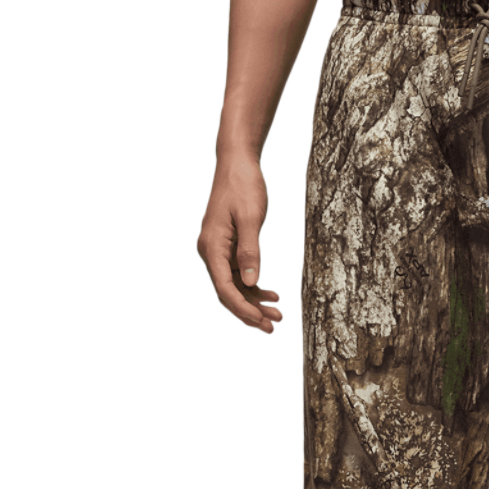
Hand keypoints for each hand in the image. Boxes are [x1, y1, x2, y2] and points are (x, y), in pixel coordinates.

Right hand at [196, 154, 282, 331]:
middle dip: (250, 312)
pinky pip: (238, 274)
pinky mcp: (227, 247)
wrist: (237, 163)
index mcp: (212, 246)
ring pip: (234, 286)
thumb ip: (250, 251)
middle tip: (273, 325)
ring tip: (277, 314)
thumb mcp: (251, 218)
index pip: (225, 288)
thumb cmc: (243, 186)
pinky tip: (271, 294)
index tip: (262, 321)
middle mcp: (211, 251)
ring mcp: (218, 250)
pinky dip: (254, 286)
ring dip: (254, 302)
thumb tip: (252, 282)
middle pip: (228, 292)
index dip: (243, 308)